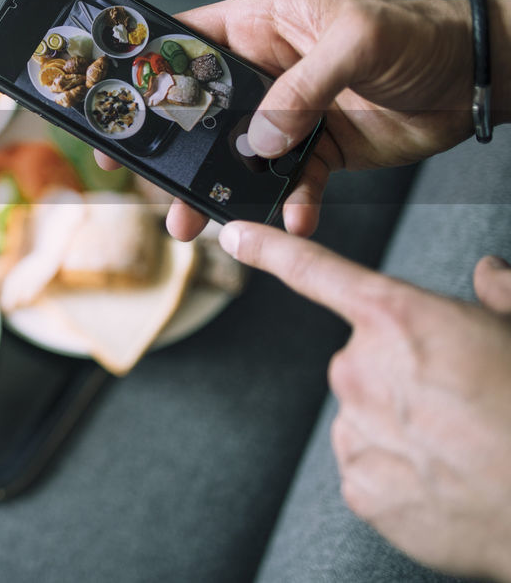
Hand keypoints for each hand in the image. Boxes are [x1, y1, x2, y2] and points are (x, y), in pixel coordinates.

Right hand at [95, 0, 509, 239]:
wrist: (474, 78)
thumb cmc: (416, 34)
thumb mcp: (356, 41)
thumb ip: (302, 88)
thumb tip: (258, 140)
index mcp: (258, 26)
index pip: (184, 44)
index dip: (145, 74)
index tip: (115, 109)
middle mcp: (263, 71)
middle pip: (199, 114)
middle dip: (172, 152)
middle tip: (144, 184)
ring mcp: (288, 115)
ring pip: (236, 159)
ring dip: (218, 193)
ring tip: (197, 226)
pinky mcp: (317, 152)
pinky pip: (291, 184)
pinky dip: (290, 206)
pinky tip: (295, 220)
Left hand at [218, 221, 510, 581]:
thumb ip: (498, 297)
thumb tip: (488, 273)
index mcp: (399, 319)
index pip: (317, 272)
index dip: (271, 250)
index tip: (235, 234)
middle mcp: (361, 368)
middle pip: (364, 361)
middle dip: (403, 377)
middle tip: (458, 402)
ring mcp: (355, 428)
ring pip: (367, 416)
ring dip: (402, 427)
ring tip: (460, 445)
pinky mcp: (359, 485)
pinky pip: (371, 465)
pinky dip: (402, 472)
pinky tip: (444, 478)